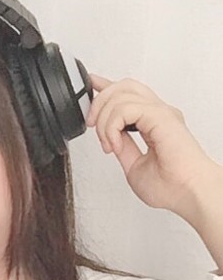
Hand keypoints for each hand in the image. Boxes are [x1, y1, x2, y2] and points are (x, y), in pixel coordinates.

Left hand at [86, 74, 215, 217]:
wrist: (188, 193)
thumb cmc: (171, 186)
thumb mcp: (134, 166)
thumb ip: (123, 148)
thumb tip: (111, 137)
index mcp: (154, 122)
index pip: (129, 94)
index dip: (107, 87)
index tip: (91, 85)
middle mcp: (158, 114)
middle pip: (124, 86)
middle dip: (100, 102)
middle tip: (92, 126)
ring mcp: (160, 113)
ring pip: (121, 94)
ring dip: (104, 119)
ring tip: (108, 144)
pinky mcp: (160, 116)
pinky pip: (125, 108)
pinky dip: (112, 126)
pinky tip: (115, 144)